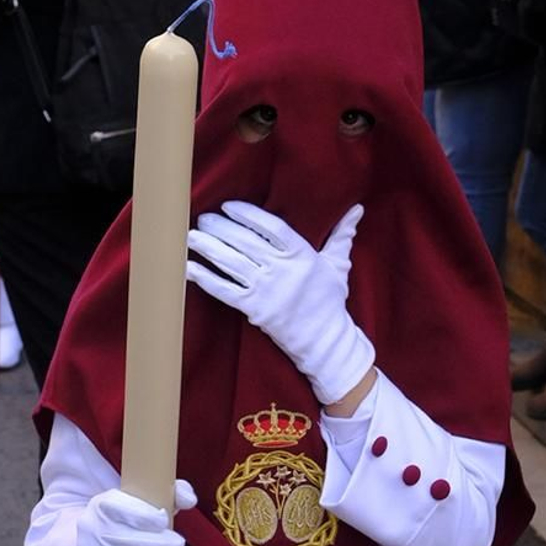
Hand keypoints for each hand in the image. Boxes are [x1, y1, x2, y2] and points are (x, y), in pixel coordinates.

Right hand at [74, 480, 197, 545]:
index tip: (164, 520)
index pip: (124, 510)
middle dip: (162, 545)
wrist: (93, 543)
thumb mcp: (144, 500)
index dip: (148, 517)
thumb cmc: (128, 519)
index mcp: (103, 505)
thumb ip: (171, 493)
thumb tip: (189, 499)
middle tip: (179, 545)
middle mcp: (92, 528)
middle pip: (129, 540)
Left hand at [186, 201, 374, 405]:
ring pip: (232, 264)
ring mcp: (266, 291)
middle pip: (246, 243)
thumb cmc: (330, 300)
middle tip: (203, 217)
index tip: (229, 206)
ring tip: (191, 236)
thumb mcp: (338, 265)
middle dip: (222, 228)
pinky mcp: (254, 309)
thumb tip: (356, 209)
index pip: (272, 228)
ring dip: (209, 249)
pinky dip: (206, 279)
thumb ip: (342, 235)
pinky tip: (190, 268)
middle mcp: (282, 270)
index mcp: (302, 255)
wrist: (324, 340)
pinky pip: (225, 291)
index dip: (249, 215)